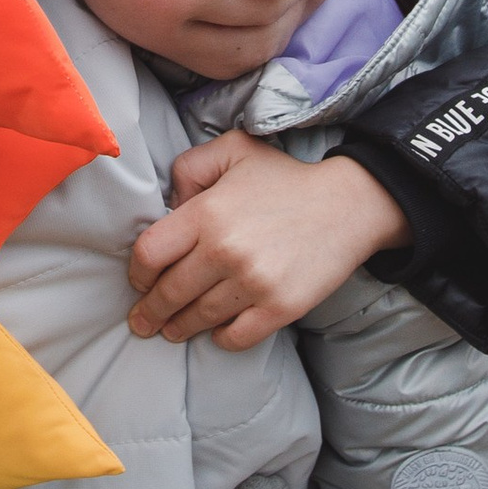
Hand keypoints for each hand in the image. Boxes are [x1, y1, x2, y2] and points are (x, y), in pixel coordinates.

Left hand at [126, 136, 409, 348]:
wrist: (349, 204)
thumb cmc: (285, 178)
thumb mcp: (232, 150)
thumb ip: (189, 169)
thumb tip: (166, 207)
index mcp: (207, 213)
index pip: (149, 255)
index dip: (138, 274)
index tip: (139, 282)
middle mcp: (225, 251)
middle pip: (169, 294)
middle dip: (150, 312)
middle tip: (143, 321)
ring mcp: (254, 283)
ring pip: (198, 319)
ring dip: (179, 328)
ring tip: (172, 331)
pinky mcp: (280, 308)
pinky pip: (236, 337)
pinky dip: (221, 338)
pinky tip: (216, 332)